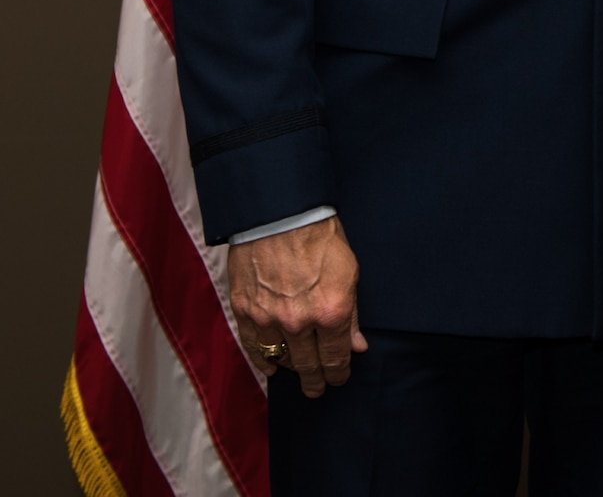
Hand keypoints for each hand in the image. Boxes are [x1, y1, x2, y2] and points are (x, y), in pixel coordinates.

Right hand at [227, 216, 365, 397]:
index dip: (339, 373)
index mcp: (331, 312)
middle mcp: (299, 322)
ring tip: (298, 375)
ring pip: (280, 359)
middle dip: (316, 380)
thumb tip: (356, 345)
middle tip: (318, 389)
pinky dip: (262, 361)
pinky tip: (271, 368)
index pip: (336, 358)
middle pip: (308, 366)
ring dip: (290, 370)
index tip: (339, 379)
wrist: (280, 214)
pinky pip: (253, 347)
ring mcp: (268, 319)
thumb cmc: (320, 236)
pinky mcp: (244, 311)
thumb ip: (352, 314)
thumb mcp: (349, 272)